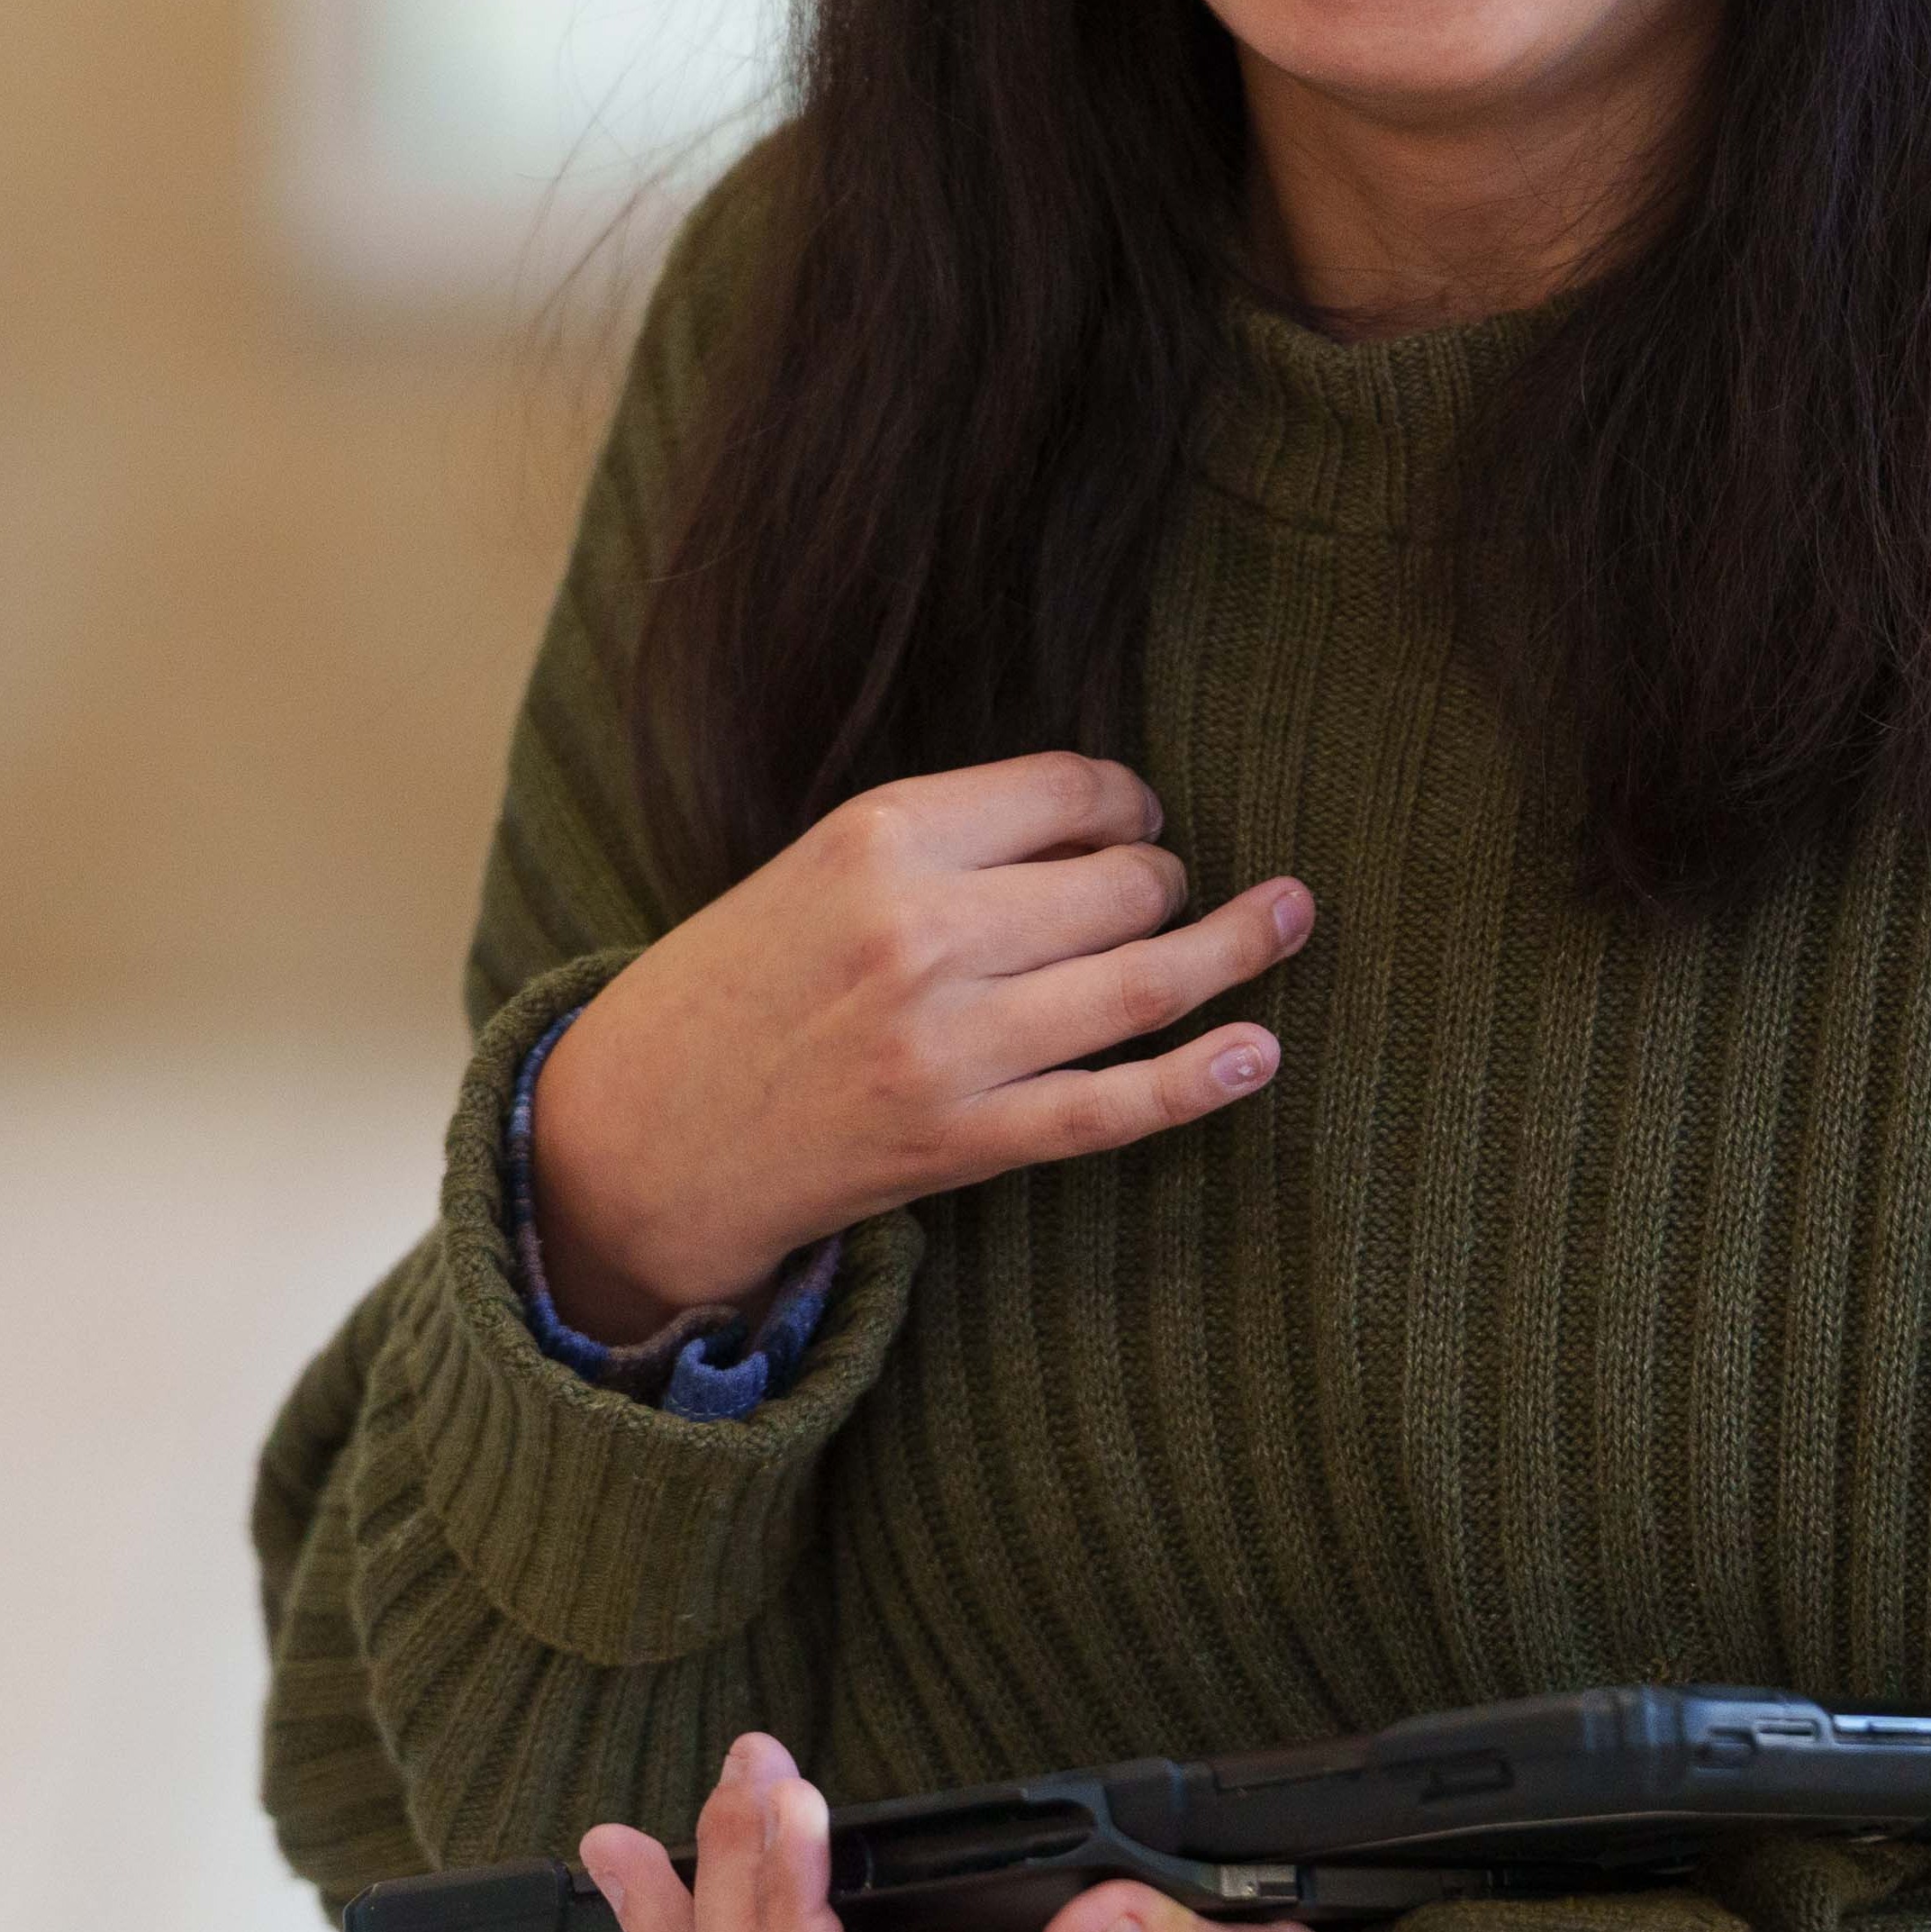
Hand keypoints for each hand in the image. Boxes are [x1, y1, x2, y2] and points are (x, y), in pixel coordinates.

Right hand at [531, 752, 1309, 1338]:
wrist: (638, 1133)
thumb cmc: (742, 980)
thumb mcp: (819, 864)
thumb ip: (953, 836)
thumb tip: (1111, 821)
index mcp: (880, 837)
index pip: (1069, 789)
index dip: (1128, 801)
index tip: (1136, 819)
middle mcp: (920, 931)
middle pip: (1121, 883)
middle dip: (1164, 880)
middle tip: (1157, 892)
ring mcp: (945, 1044)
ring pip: (1140, 984)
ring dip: (1233, 949)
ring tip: (1291, 918)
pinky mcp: (960, 1142)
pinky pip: (1111, 1107)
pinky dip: (1200, 1080)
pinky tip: (1261, 1052)